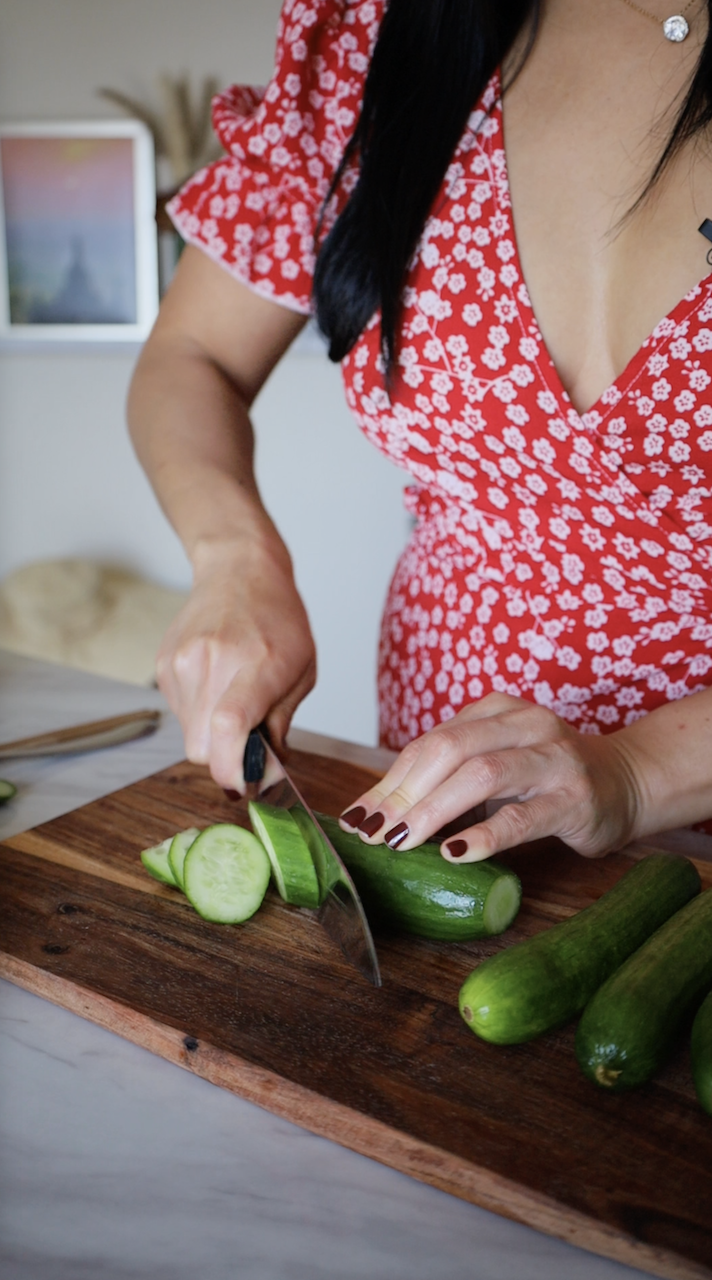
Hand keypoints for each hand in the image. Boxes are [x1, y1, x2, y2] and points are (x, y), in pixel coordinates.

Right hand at [156, 537, 315, 791]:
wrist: (239, 569)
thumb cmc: (278, 618)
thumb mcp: (302, 670)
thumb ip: (281, 724)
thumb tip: (268, 773)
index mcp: (256, 663)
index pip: (229, 726)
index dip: (233, 768)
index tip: (246, 784)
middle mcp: (211, 662)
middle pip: (202, 749)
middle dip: (225, 758)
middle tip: (249, 740)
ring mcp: (181, 663)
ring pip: (189, 736)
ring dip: (212, 735)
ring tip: (233, 697)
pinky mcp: (163, 666)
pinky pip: (180, 714)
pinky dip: (199, 713)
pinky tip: (215, 682)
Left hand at [340, 693, 643, 861]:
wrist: (625, 783)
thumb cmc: (545, 778)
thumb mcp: (495, 766)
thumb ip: (447, 779)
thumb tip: (378, 816)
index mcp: (496, 710)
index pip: (430, 742)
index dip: (390, 781)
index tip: (359, 817)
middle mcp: (524, 724)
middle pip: (449, 750)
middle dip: (404, 794)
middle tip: (374, 832)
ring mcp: (552, 758)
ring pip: (482, 775)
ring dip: (433, 811)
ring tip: (402, 842)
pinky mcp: (573, 798)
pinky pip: (521, 816)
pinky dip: (483, 835)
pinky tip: (455, 853)